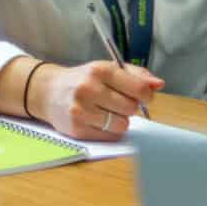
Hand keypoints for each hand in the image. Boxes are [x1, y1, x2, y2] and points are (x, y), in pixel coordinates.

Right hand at [33, 61, 163, 139]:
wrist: (48, 92)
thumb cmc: (85, 80)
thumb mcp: (108, 69)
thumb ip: (137, 75)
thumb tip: (159, 84)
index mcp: (100, 70)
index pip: (139, 89)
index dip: (146, 96)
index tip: (142, 97)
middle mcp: (89, 89)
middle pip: (131, 108)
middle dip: (130, 107)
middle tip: (118, 103)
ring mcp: (81, 110)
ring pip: (122, 125)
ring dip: (120, 120)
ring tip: (107, 111)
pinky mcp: (77, 128)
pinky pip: (110, 136)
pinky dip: (110, 130)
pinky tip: (99, 120)